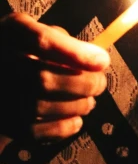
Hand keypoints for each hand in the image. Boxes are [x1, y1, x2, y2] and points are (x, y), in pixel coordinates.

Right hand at [0, 12, 108, 146]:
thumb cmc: (20, 49)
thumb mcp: (36, 31)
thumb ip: (60, 39)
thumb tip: (93, 58)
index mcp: (12, 32)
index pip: (42, 41)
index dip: (75, 53)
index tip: (102, 61)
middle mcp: (1, 64)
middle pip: (43, 79)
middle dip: (81, 84)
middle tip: (100, 83)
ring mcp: (1, 97)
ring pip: (41, 108)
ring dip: (76, 106)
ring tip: (89, 101)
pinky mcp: (4, 123)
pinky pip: (34, 132)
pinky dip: (62, 128)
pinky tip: (75, 119)